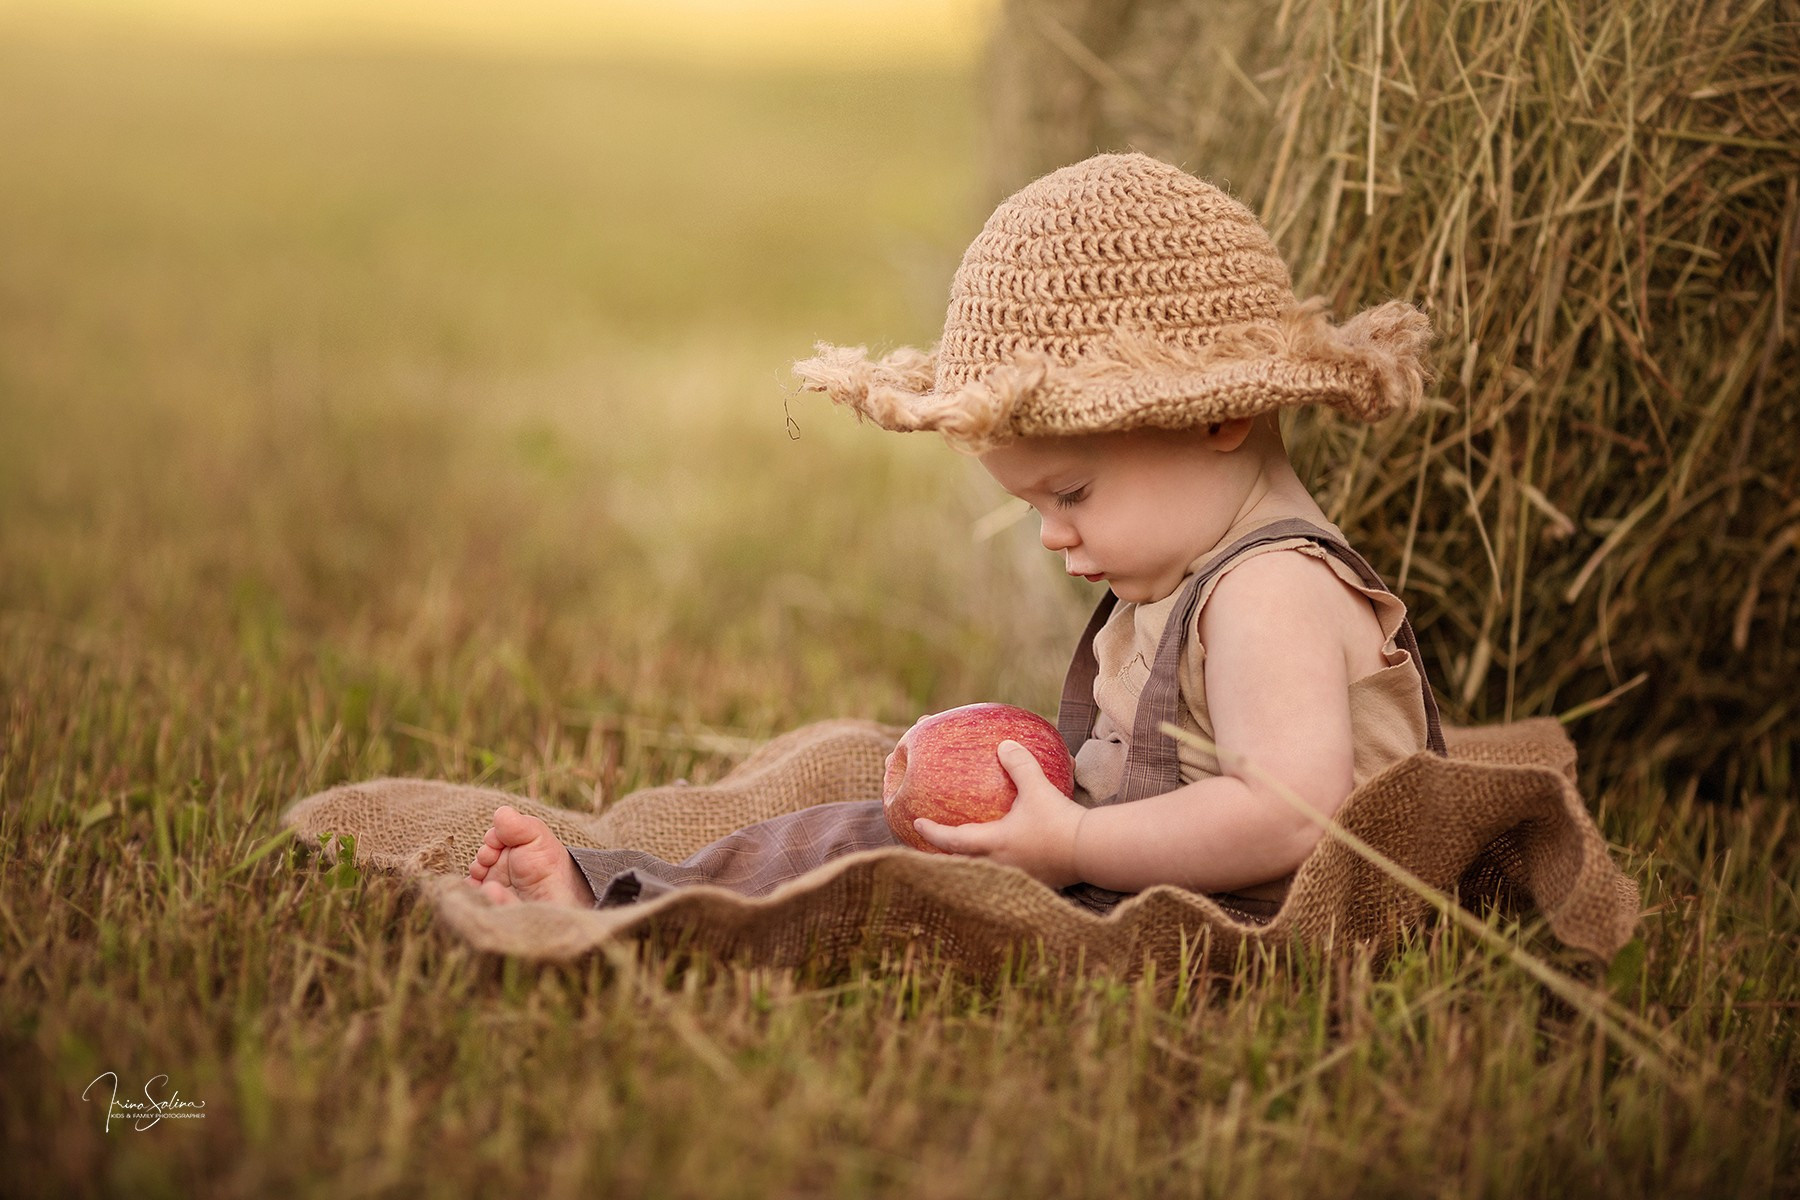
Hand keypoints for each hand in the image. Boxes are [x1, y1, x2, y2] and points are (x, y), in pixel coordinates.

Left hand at [913, 740, 1086, 888]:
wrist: (1092, 852)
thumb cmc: (1059, 822)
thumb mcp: (1037, 789)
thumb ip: (1020, 765)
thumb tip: (1004, 744)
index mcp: (993, 844)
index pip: (952, 841)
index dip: (932, 832)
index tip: (916, 824)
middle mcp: (999, 865)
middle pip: (963, 862)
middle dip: (947, 852)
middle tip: (935, 840)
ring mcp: (1017, 876)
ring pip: (984, 869)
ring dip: (972, 859)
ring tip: (967, 847)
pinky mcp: (1036, 879)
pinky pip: (1008, 871)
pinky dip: (998, 861)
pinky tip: (1009, 852)